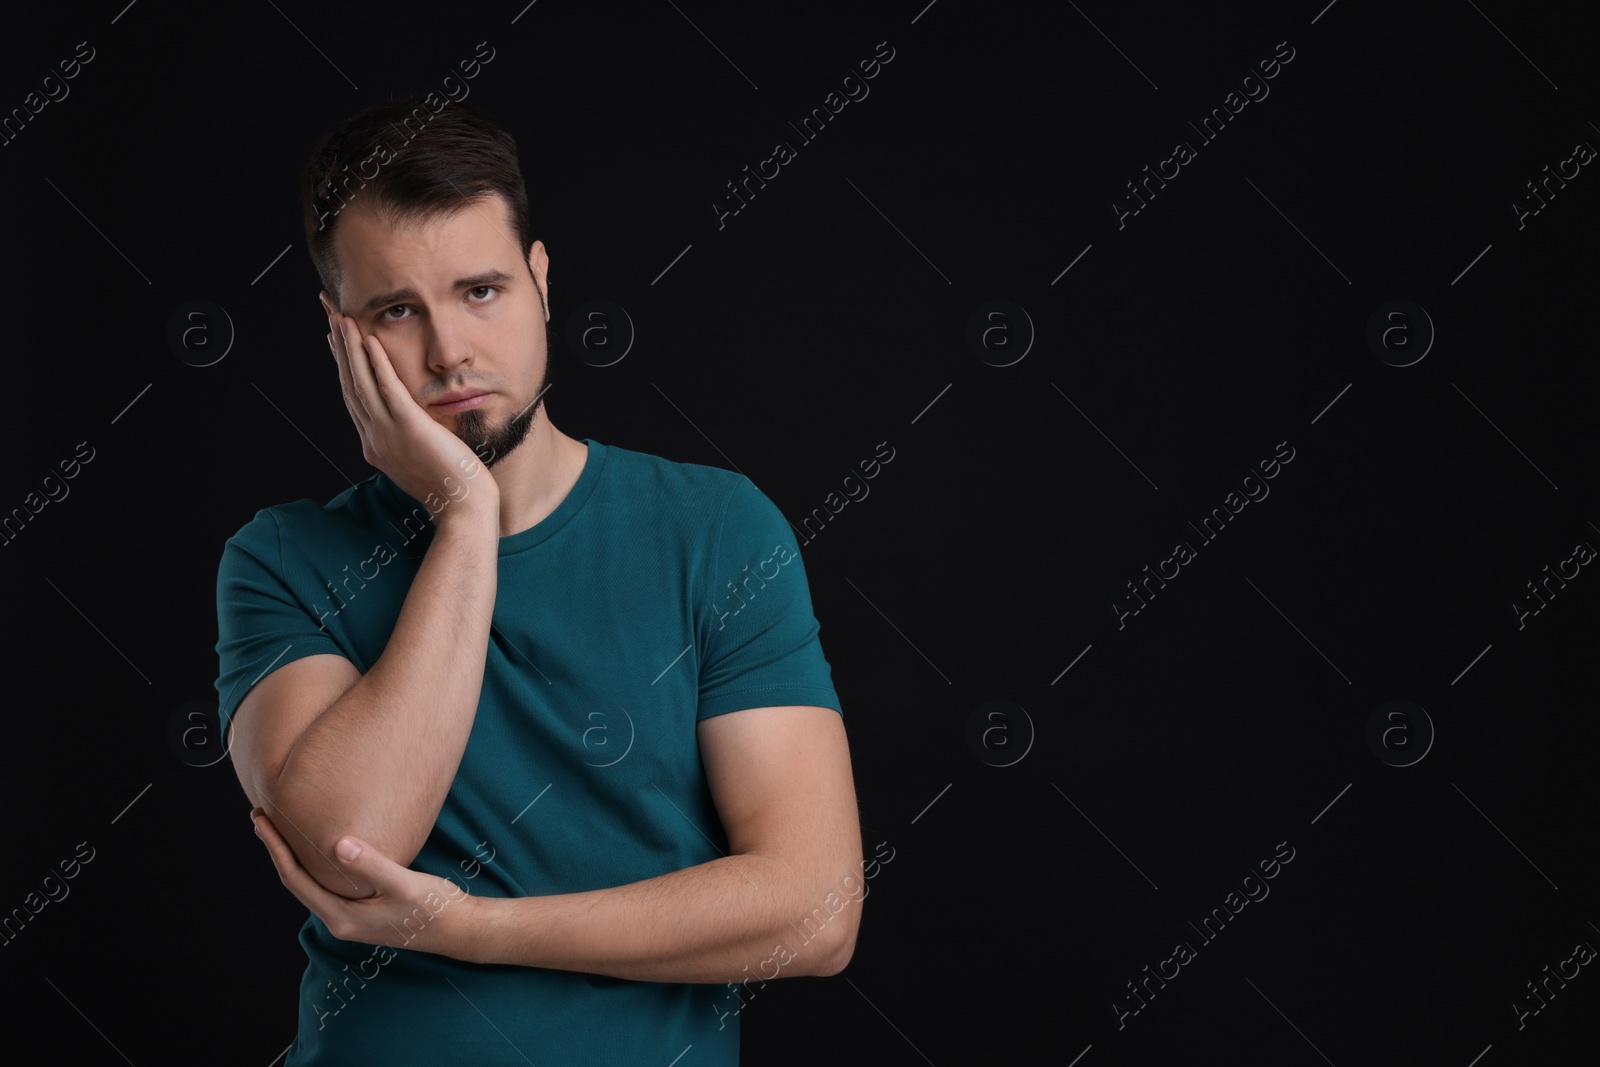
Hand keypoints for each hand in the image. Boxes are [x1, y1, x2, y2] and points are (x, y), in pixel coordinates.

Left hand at [252, 807, 480, 959]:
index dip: (275, 848)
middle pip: (296, 881)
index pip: (295, 879)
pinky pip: (327, 882)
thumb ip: (372, 865)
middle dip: (278, 849)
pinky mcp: (362, 908)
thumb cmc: (434, 908)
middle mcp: (339, 920)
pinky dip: (315, 861)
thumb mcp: (404, 884)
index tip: (261, 821)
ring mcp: (350, 916)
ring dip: (294, 855)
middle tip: (262, 816)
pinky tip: (319, 846)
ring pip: (310, 882)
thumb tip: (338, 844)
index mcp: (341, 917)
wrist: (460, 930)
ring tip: (283, 827)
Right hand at [326, 310, 497, 520]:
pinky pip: (388, 389)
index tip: (336, 341)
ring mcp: (388, 434)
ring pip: (361, 383)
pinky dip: (377, 363)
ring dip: (350, 348)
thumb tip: (408, 426)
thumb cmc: (450, 488)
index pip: (353, 398)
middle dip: (338, 349)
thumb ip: (407, 441)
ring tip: (342, 319)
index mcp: (375, 446)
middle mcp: (373, 438)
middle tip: (330, 318)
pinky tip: (369, 340)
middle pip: (349, 385)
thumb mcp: (418, 461)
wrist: (461, 508)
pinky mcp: (409, 428)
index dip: (343, 367)